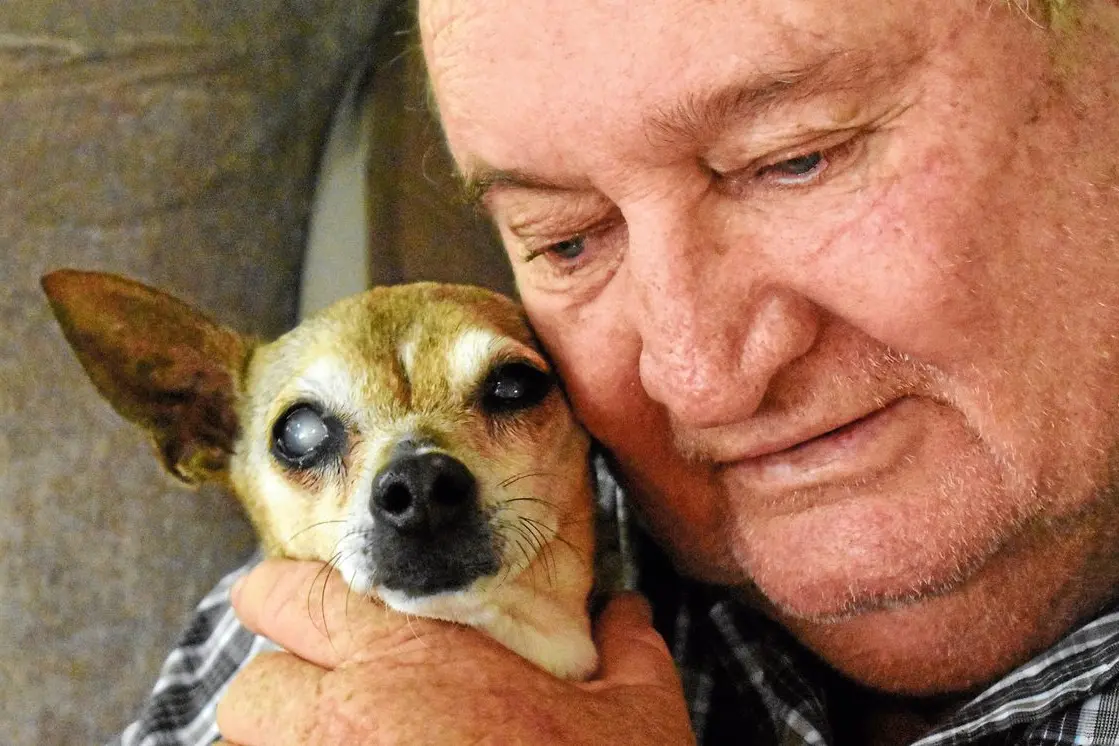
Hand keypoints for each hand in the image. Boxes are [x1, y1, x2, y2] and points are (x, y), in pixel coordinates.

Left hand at [216, 559, 695, 744]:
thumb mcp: (634, 713)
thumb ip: (624, 648)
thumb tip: (624, 615)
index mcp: (408, 657)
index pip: (286, 595)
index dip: (288, 601)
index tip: (315, 620)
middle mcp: (347, 719)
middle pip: (251, 689)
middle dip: (285, 696)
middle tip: (343, 708)